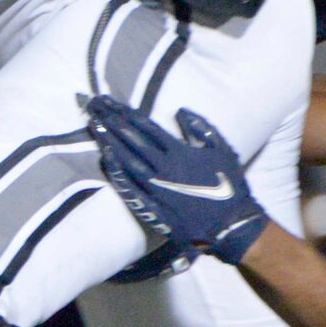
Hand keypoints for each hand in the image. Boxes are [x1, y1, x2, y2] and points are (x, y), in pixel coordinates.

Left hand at [85, 95, 269, 266]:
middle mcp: (165, 168)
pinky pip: (131, 190)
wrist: (232, 223)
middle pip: (132, 141)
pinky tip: (106, 162)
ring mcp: (157, 189)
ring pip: (127, 162)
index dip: (126, 114)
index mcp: (180, 152)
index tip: (109, 102)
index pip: (147, 128)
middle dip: (111, 123)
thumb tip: (181, 111)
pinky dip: (117, 175)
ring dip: (110, 144)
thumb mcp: (223, 149)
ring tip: (94, 128)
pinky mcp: (154, 209)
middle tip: (93, 108)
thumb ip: (202, 128)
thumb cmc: (229, 186)